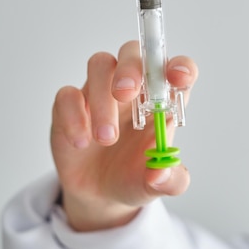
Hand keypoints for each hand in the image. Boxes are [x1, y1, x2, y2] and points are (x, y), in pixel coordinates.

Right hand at [50, 41, 198, 230]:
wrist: (101, 195)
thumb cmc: (137, 178)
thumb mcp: (159, 187)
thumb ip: (169, 181)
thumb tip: (159, 174)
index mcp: (162, 101)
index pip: (177, 70)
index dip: (180, 67)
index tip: (178, 77)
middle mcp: (134, 89)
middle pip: (134, 53)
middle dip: (131, 68)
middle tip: (126, 95)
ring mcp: (100, 92)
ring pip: (100, 65)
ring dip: (102, 98)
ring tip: (106, 138)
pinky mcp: (71, 105)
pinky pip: (67, 93)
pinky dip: (73, 115)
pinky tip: (82, 142)